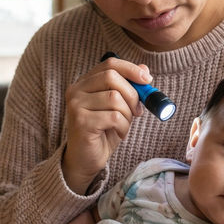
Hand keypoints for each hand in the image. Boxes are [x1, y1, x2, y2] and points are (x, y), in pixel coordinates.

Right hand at [62, 57, 151, 193]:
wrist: (86, 159)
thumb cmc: (103, 132)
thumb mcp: (118, 107)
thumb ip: (128, 88)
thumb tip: (145, 70)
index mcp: (84, 83)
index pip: (109, 64)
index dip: (131, 69)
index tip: (147, 80)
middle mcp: (76, 91)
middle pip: (112, 77)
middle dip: (132, 94)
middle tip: (137, 110)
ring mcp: (76, 106)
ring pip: (115, 98)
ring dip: (127, 115)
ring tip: (122, 126)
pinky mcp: (81, 122)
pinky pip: (114, 117)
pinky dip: (123, 127)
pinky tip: (118, 134)